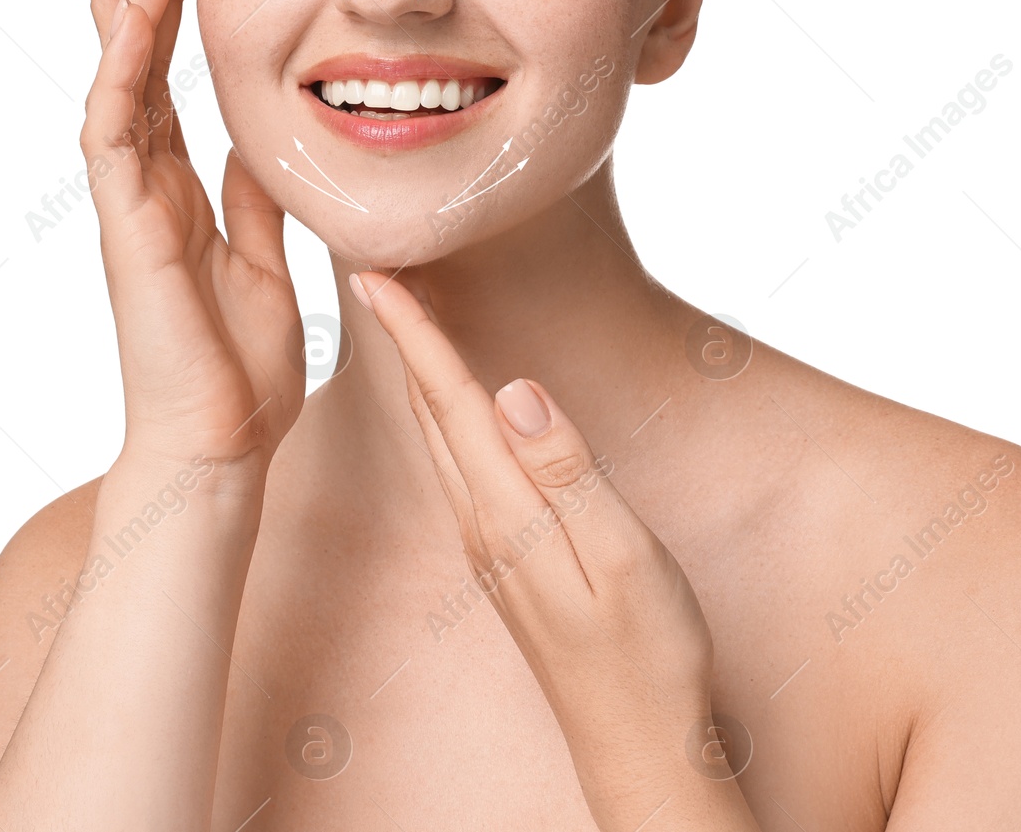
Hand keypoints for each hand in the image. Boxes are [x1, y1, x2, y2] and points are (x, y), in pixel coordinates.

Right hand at [77, 0, 303, 472]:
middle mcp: (150, 194)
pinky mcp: (127, 228)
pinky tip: (129, 20)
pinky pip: (114, 135)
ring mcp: (132, 208)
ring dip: (133, 16)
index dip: (172, 32)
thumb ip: (252, 205)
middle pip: (138, 77)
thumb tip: (254, 151)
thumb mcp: (263, 264)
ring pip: (120, 89)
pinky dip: (119, 73)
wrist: (220, 446)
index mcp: (184, 200)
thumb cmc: (239, 372)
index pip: (170, 97)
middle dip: (145, 0)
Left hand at [351, 271, 759, 829]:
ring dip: (419, 373)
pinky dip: (448, 415)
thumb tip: (516, 388)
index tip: (374, 273)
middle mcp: (483, 523)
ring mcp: (491, 544)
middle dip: (402, 338)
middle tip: (377, 272)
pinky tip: (457, 404)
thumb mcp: (621, 555)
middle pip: (430, 411)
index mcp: (507, 511)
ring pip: (440, 438)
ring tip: (407, 319)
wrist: (638, 747)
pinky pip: (461, 465)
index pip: (449, 400)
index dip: (413, 332)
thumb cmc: (646, 654)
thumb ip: (566, 470)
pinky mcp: (507, 558)